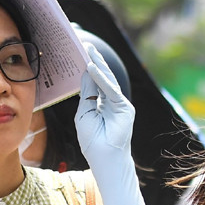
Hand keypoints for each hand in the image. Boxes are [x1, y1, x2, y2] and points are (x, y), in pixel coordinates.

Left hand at [74, 43, 134, 170]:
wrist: (104, 158)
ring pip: (108, 81)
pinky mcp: (124, 107)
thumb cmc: (92, 140)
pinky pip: (111, 90)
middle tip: (86, 46)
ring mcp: (120, 104)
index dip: (88, 70)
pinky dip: (101, 79)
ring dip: (99, 65)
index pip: (95, 83)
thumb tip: (87, 72)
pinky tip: (92, 68)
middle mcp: (112, 102)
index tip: (80, 55)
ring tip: (89, 52)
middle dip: (95, 61)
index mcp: (102, 104)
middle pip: (103, 78)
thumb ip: (87, 94)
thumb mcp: (84, 113)